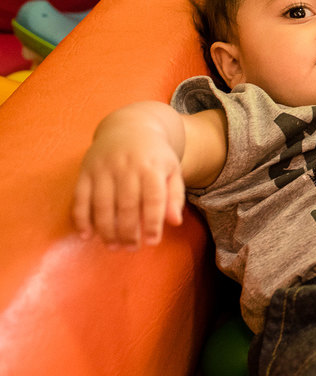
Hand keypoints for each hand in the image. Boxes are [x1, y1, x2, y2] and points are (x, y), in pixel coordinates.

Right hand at [72, 111, 185, 248]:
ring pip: (102, 205)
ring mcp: (103, 168)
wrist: (130, 126)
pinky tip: (87, 235)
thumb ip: (175, 196)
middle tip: (131, 249)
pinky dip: (81, 218)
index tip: (152, 242)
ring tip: (113, 246)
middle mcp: (126, 167)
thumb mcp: (172, 170)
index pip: (153, 199)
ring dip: (106, 230)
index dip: (152, 222)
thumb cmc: (155, 155)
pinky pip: (80, 198)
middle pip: (126, 205)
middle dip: (128, 231)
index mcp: (152, 167)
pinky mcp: (85, 171)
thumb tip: (175, 222)